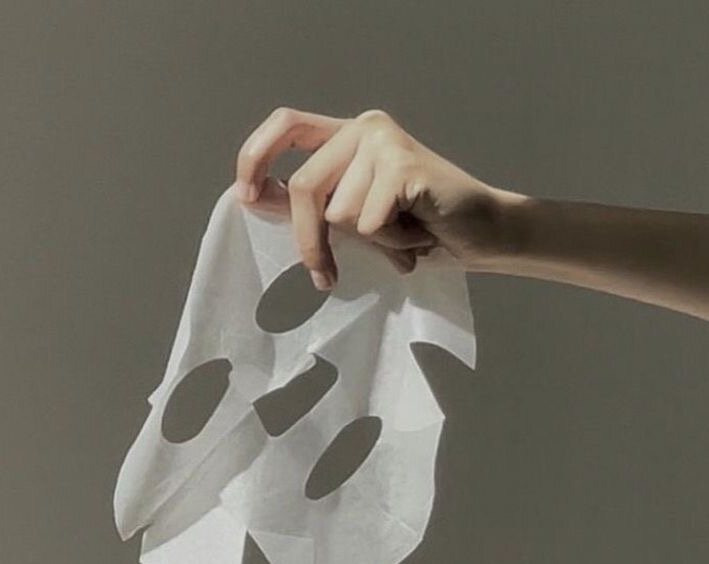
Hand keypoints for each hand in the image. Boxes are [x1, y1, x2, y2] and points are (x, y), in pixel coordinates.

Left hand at [234, 107, 516, 289]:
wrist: (481, 234)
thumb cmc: (418, 228)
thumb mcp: (353, 218)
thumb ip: (309, 205)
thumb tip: (252, 197)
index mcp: (348, 136)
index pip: (287, 125)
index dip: (256, 156)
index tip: (245, 196)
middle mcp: (364, 129)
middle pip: (305, 187)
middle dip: (311, 242)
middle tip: (326, 276)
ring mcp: (385, 142)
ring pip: (338, 212)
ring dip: (371, 242)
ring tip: (403, 235)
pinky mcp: (404, 165)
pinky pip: (369, 223)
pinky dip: (393, 243)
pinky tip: (418, 233)